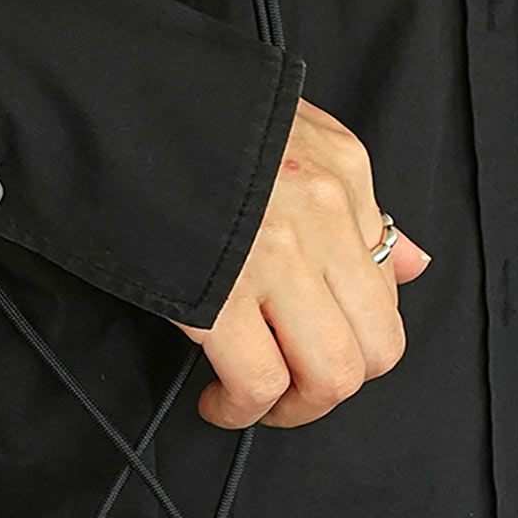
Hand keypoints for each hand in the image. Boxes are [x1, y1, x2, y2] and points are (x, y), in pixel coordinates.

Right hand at [177, 99, 430, 428]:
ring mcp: (275, 257)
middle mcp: (322, 216)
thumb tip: (412, 266)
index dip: (353, 337)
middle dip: (334, 389)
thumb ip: (356, 207)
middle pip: (377, 348)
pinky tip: (217, 401)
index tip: (310, 345)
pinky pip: (259, 383)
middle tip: (292, 392)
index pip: (389, 289)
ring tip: (255, 403)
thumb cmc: (187, 122)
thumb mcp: (295, 137)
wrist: (105, 106)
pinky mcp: (218, 294)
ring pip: (330, 375)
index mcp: (344, 174)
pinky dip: (239, 410)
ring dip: (294, 409)